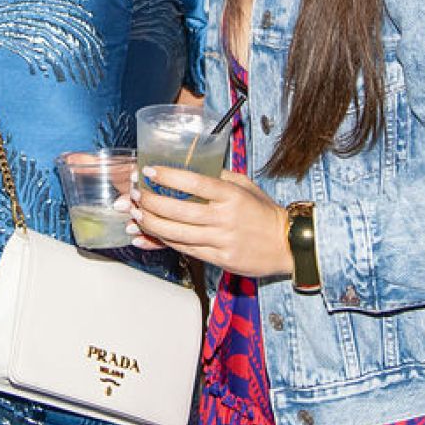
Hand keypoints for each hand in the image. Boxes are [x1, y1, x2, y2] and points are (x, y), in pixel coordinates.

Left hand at [129, 164, 292, 278]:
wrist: (289, 245)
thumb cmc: (264, 212)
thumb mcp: (245, 186)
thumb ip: (218, 177)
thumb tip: (190, 166)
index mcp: (231, 195)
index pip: (195, 183)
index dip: (169, 176)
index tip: (150, 170)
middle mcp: (225, 218)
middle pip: (179, 210)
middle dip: (151, 201)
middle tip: (135, 193)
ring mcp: (221, 240)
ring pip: (178, 233)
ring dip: (152, 223)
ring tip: (135, 213)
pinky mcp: (219, 258)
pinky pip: (185, 250)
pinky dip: (163, 242)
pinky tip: (147, 235)